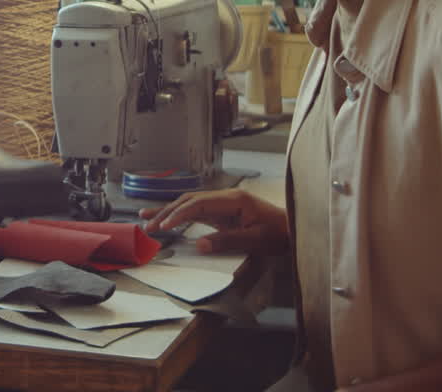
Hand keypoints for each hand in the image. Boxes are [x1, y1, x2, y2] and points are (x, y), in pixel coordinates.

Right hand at [138, 189, 288, 254]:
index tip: (165, 225)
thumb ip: (227, 241)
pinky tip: (167, 218)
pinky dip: (180, 215)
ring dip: (169, 211)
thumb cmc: (279, 233)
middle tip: (150, 225)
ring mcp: (223, 203)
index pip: (198, 203)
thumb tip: (199, 244)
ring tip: (148, 218)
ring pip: (189, 204)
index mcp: (234, 200)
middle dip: (167, 212)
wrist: (293, 229)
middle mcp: (226, 198)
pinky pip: (196, 211)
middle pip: (189, 201)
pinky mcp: (222, 212)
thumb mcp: (255, 240)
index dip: (179, 214)